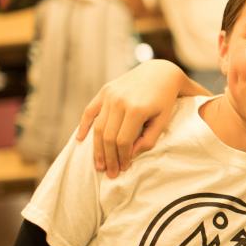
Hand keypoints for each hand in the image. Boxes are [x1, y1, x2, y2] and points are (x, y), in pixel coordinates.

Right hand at [76, 60, 186, 177]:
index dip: (122, 157)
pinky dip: (84, 125)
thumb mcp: (163, 120)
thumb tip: (130, 155)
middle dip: (108, 158)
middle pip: (108, 136)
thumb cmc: (165, 100)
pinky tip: (80, 140)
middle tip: (110, 173)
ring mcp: (110, 95)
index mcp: (136, 109)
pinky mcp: (105, 90)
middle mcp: (120, 101)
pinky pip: (90, 110)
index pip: (123, 141)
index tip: (124, 169)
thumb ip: (148, 139)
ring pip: (98, 127)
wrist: (160, 72)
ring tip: (98, 164)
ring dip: (96, 148)